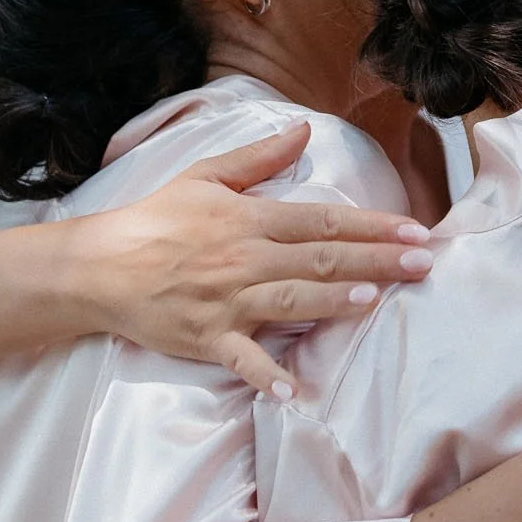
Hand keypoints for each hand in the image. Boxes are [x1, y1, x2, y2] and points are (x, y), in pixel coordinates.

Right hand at [74, 126, 436, 397]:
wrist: (98, 266)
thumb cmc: (155, 220)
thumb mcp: (205, 177)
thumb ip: (259, 158)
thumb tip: (302, 129)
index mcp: (250, 219)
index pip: (323, 221)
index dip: (371, 224)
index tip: (415, 229)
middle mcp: (245, 259)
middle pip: (320, 259)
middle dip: (375, 260)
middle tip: (423, 263)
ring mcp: (227, 301)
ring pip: (290, 300)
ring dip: (333, 302)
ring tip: (375, 300)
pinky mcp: (208, 338)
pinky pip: (243, 360)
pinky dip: (267, 376)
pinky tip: (296, 391)